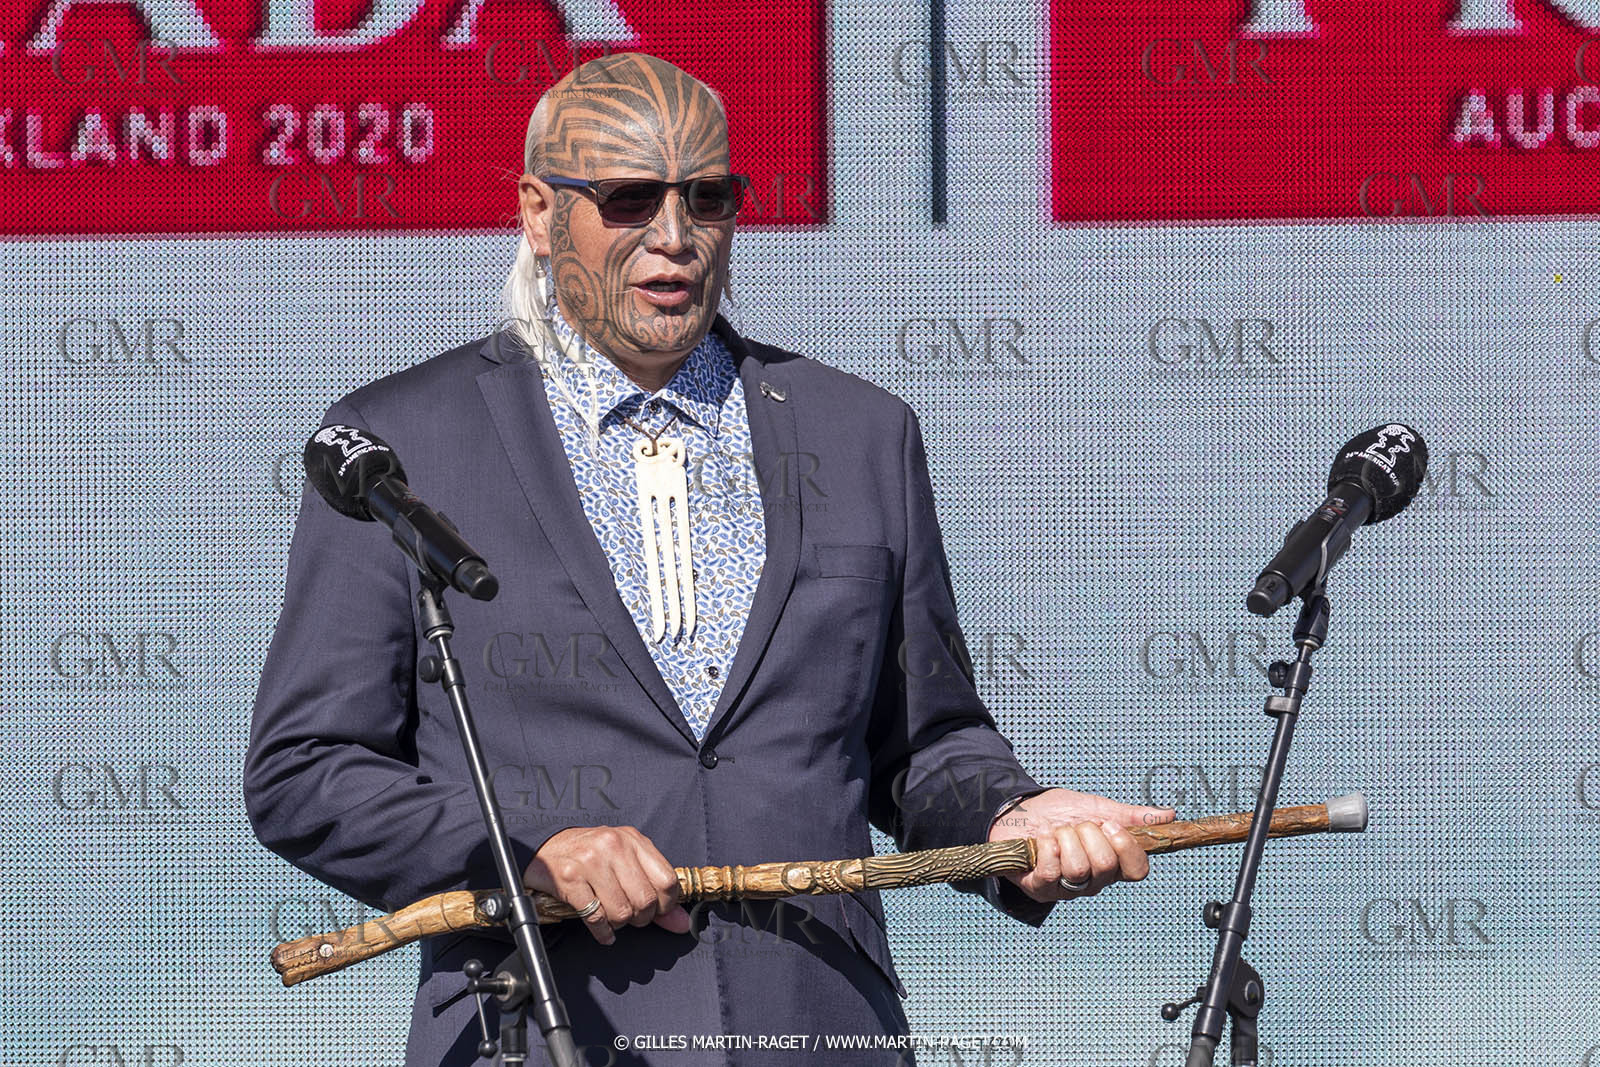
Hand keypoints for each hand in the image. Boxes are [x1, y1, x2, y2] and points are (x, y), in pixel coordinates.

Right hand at [524, 826, 691, 944]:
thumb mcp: (626, 862)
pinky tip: (602, 931)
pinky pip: (595, 917)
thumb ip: (656, 892)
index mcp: (633, 840)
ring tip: (612, 918)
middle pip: (645, 900)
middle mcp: (613, 846)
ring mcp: (590, 861)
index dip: (666, 905)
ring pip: (621, 912)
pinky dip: (602, 932)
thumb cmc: (590, 855)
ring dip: (619, 924)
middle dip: (640, 918)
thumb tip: (681, 923)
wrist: (545, 848)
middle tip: (631, 917)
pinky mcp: (569, 879)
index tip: (657, 911)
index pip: (666, 880)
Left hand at [987, 788, 1176, 901]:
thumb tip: (1169, 815)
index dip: (1126, 847)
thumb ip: (1131, 816)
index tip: (1109, 825)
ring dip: (1063, 839)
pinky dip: (1044, 847)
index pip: (1137, 871)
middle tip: (1074, 826)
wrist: (1018, 809)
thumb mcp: (1097, 809)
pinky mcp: (1041, 888)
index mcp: (1113, 863)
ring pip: (1078, 868)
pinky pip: (1050, 871)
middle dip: (1087, 834)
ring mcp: (1067, 888)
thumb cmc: (1058, 813)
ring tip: (1054, 833)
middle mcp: (1094, 881)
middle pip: (1106, 865)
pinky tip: (1040, 840)